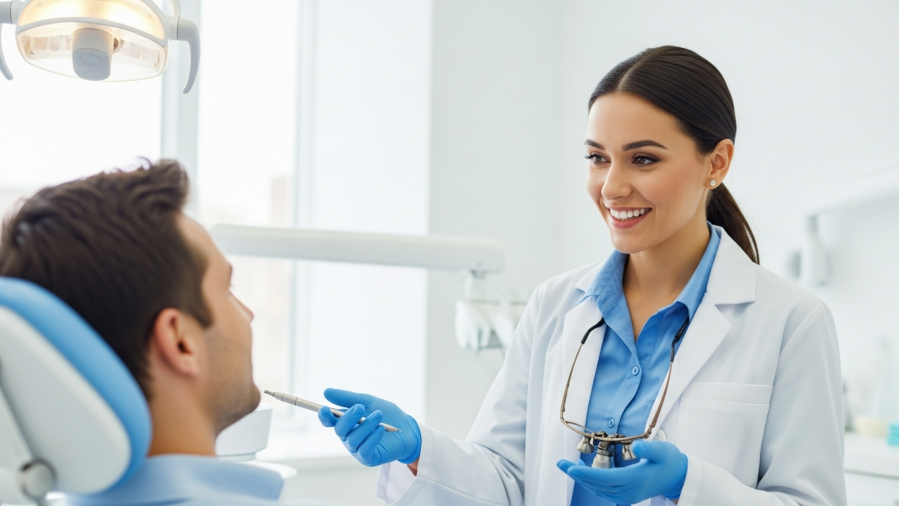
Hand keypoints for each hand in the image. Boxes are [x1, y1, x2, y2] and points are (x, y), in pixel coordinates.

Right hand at [318, 388, 421, 466]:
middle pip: (340, 430)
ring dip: (365, 426)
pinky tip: (381, 429)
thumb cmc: (386, 414)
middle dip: (348, 419)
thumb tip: (326, 392)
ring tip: (378, 415)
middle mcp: (349, 436)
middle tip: (360, 408)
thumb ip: (347, 398)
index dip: (324, 416)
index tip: (324, 408)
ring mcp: (358, 449)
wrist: (407, 428)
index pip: (330, 421)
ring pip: (353, 439)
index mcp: (346, 422)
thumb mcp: (367, 401)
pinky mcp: (368, 458)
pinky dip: (372, 438)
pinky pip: (364, 450)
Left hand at [557, 440, 687, 502]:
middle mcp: (627, 491)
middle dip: (577, 474)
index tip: (571, 468)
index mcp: (634, 480)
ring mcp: (625, 496)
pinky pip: (603, 491)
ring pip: (598, 489)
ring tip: (566, 466)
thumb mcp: (663, 451)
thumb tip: (636, 447)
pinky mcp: (624, 496)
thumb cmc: (669, 461)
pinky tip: (581, 472)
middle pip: (597, 484)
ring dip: (581, 478)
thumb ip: (650, 449)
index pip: (605, 478)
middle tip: (560, 463)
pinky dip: (590, 482)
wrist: (677, 477)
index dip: (586, 474)